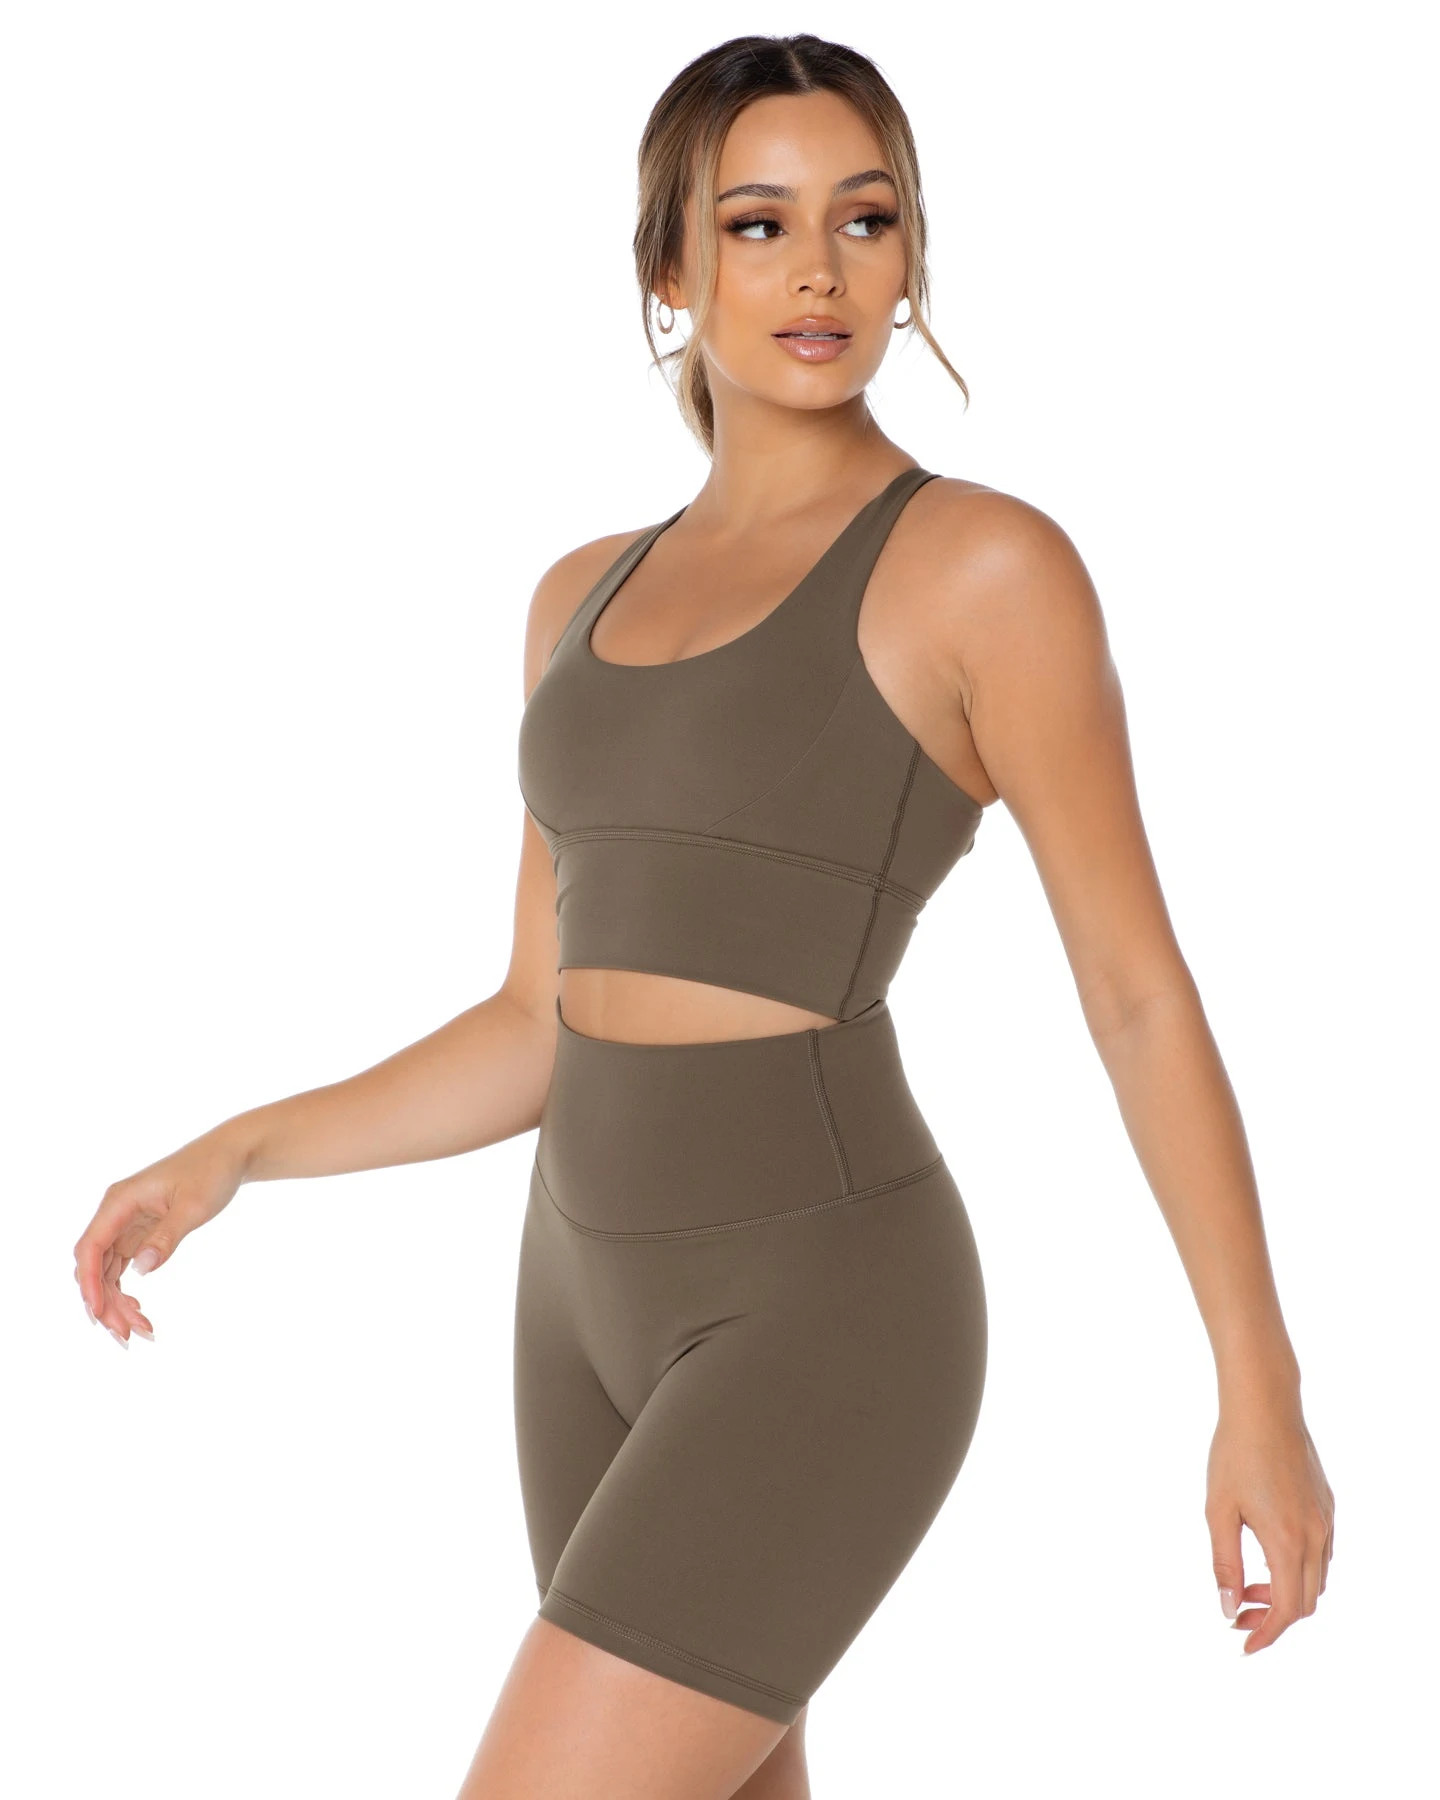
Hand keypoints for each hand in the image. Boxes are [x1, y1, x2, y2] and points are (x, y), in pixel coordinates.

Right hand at [73, 1130, 248, 1345]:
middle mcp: (115, 1213)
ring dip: (116, 1302)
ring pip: (106, 1271)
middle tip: (129, 1335)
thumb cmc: (211, 1173)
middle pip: (94, 1265)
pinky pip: (121, 1267)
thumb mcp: (193, 1206)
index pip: (91, 1247)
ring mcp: (124, 1224)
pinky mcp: (137, 1232)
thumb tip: (140, 1271)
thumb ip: (166, 1237)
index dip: (90, 1283)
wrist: (229, 1155)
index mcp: (119, 1201)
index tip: (99, 1315)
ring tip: (140, 1330)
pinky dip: (125, 1291)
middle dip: (105, 1302)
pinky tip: (138, 1310)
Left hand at [1206, 1395, 1334, 1653]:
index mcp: (1287, 1541)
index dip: (1267, 1634)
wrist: (1264, 1405)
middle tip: (1238, 1614)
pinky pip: (1322, 1553)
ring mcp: (1325, 1520)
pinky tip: (1269, 1555)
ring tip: (1248, 1584)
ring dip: (1287, 1592)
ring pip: (1317, 1579)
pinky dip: (1299, 1569)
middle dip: (1273, 1617)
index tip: (1243, 1644)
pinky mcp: (1326, 1504)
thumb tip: (1228, 1609)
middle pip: (1306, 1601)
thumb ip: (1225, 1564)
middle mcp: (1315, 1536)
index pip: (1287, 1609)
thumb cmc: (1234, 1454)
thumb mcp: (1218, 1511)